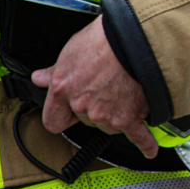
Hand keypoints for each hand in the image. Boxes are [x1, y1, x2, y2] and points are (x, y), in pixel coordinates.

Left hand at [31, 16, 158, 158]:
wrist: (132, 38)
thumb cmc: (102, 40)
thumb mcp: (70, 51)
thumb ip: (55, 72)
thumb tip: (40, 77)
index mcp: (63, 91)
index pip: (53, 121)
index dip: (61, 114)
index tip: (68, 111)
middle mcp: (82, 107)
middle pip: (85, 120)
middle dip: (94, 107)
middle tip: (105, 87)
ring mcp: (106, 115)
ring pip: (108, 125)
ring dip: (115, 113)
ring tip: (124, 90)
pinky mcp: (130, 117)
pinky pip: (138, 135)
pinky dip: (146, 143)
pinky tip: (149, 150)